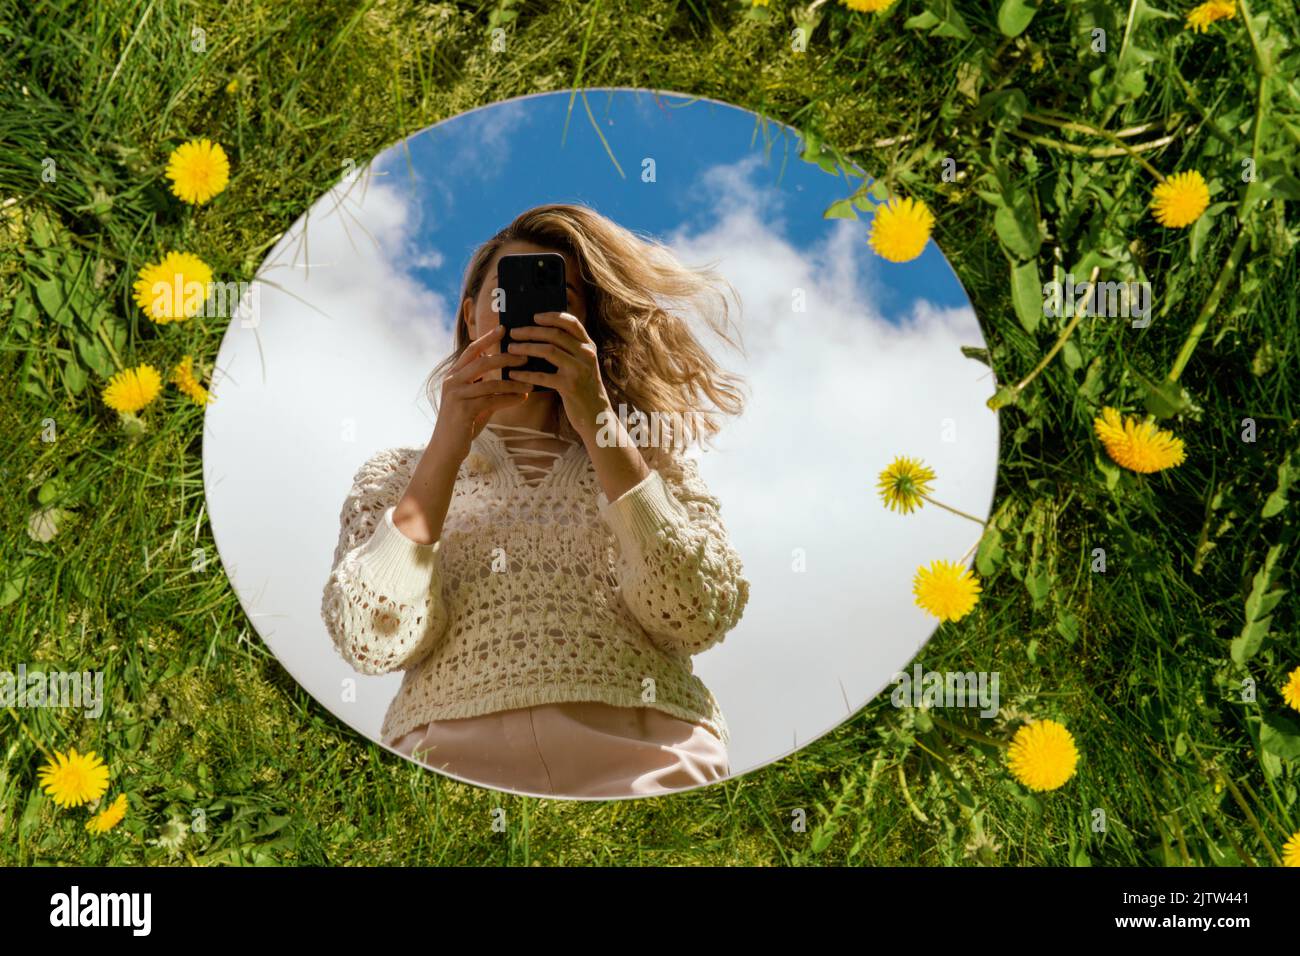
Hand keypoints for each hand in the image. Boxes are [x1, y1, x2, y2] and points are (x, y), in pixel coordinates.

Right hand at [431, 324, 532, 461]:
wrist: (446, 449)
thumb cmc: (463, 424)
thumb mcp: (475, 401)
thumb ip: (487, 387)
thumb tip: (511, 377)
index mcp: (453, 375)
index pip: (471, 350)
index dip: (487, 338)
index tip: (503, 328)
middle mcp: (452, 381)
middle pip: (482, 362)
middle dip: (506, 357)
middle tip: (526, 356)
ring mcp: (456, 395)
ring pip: (490, 382)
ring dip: (513, 382)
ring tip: (530, 382)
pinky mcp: (463, 410)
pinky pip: (491, 400)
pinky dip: (510, 398)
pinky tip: (523, 397)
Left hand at [506, 311, 611, 440]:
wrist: (596, 415)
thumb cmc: (583, 388)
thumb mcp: (582, 365)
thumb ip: (569, 350)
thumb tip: (538, 335)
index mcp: (589, 346)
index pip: (571, 322)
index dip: (552, 316)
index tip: (534, 316)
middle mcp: (586, 355)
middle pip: (555, 334)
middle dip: (531, 331)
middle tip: (514, 332)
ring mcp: (579, 370)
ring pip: (548, 350)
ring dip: (525, 348)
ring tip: (510, 348)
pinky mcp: (570, 386)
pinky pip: (542, 376)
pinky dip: (525, 374)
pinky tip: (513, 374)